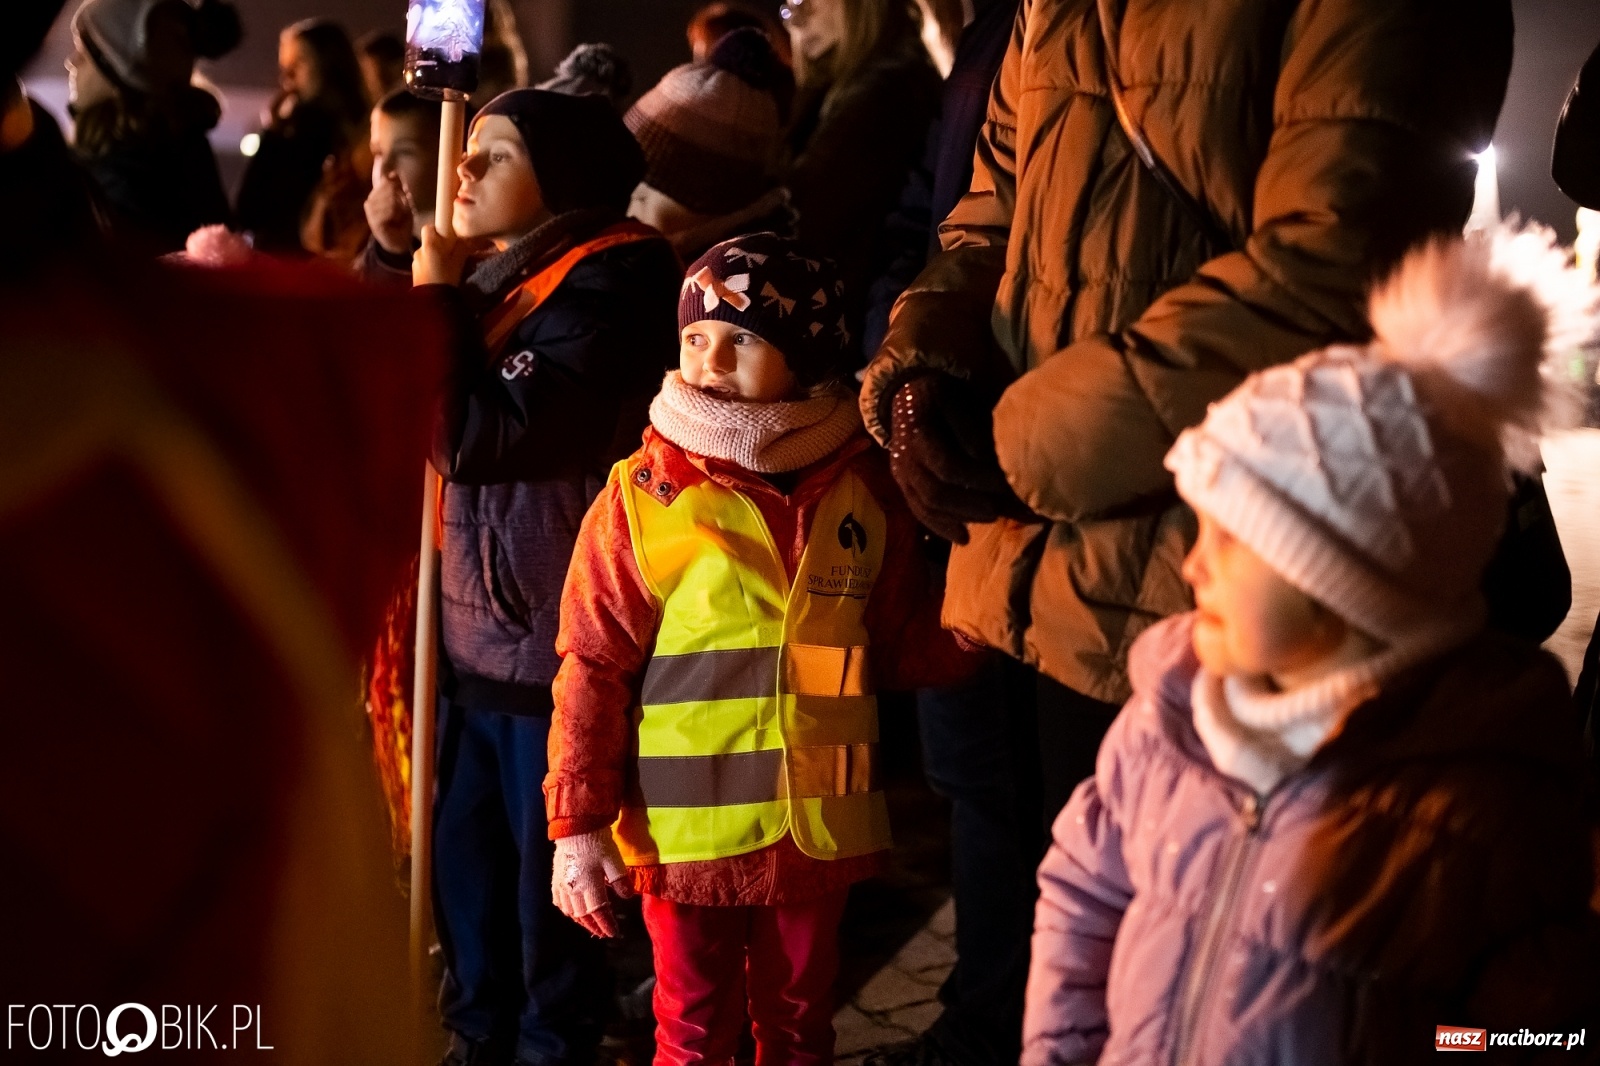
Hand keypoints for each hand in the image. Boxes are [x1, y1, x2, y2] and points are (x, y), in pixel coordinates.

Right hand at [365, 160, 414, 255]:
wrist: (399, 242)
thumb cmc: (401, 221)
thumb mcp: (404, 202)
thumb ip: (399, 188)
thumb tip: (393, 173)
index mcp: (378, 194)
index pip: (380, 178)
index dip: (383, 171)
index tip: (382, 159)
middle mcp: (371, 199)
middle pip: (389, 187)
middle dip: (400, 196)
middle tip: (401, 209)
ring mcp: (371, 210)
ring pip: (390, 199)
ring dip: (399, 208)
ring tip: (397, 217)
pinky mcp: (373, 219)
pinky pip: (389, 210)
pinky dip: (396, 215)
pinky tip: (393, 221)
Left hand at [413, 223, 472, 286]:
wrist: (432, 302)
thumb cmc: (447, 279)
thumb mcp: (459, 262)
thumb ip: (463, 247)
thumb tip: (469, 237)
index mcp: (429, 245)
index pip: (429, 228)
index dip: (438, 230)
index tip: (448, 238)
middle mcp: (419, 251)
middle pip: (428, 242)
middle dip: (438, 245)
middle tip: (451, 254)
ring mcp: (415, 262)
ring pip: (426, 254)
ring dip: (434, 257)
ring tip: (446, 267)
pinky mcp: (414, 273)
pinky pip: (424, 264)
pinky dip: (430, 267)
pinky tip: (439, 276)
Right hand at [552, 828, 633, 937]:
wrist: (576, 827)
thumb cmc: (597, 843)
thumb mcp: (614, 860)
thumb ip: (620, 880)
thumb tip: (627, 897)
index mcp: (589, 886)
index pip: (599, 912)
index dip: (606, 924)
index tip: (614, 932)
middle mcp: (573, 890)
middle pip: (584, 916)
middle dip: (595, 926)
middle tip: (604, 932)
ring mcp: (562, 886)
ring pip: (570, 912)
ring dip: (581, 921)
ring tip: (591, 925)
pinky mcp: (556, 880)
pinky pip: (559, 903)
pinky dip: (567, 911)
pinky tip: (573, 912)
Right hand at [888, 374, 1035, 543]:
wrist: (907, 391)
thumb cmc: (942, 394)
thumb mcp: (958, 399)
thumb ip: (971, 430)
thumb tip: (991, 462)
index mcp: (917, 429)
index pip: (947, 465)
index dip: (977, 478)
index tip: (1004, 483)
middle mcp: (903, 455)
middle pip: (935, 491)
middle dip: (970, 503)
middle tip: (1000, 507)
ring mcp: (900, 472)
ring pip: (926, 505)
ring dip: (960, 516)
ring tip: (990, 517)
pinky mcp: (902, 484)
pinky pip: (918, 511)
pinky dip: (941, 526)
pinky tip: (964, 537)